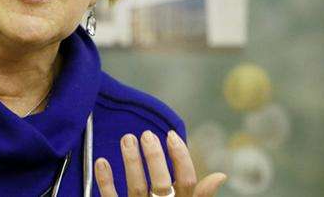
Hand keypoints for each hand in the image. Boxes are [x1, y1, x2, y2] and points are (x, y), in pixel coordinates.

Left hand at [94, 130, 226, 196]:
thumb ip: (200, 195)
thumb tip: (222, 175)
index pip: (187, 181)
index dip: (181, 157)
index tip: (171, 134)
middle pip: (162, 184)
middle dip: (155, 157)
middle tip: (147, 134)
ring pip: (136, 188)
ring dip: (131, 162)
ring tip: (127, 139)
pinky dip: (105, 181)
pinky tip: (101, 161)